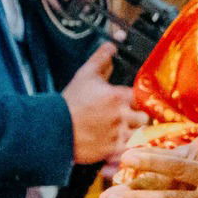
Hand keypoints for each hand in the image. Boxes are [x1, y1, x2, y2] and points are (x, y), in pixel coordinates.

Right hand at [63, 43, 144, 163]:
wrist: (52, 128)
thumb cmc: (69, 103)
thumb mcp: (84, 75)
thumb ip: (100, 59)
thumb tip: (111, 46)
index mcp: (117, 96)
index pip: (141, 97)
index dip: (139, 101)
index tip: (134, 104)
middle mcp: (120, 116)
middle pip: (145, 118)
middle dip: (139, 118)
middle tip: (131, 119)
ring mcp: (117, 134)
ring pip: (140, 135)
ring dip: (135, 134)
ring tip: (126, 133)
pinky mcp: (111, 150)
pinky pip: (130, 151)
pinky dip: (129, 150)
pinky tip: (122, 146)